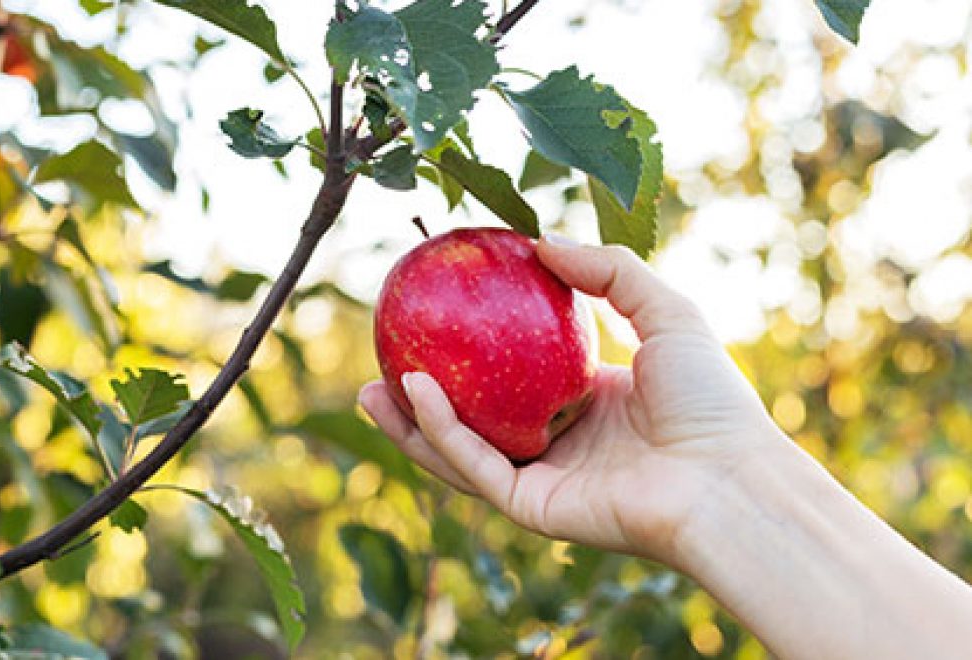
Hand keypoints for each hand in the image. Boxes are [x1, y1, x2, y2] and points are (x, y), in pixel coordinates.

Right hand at [359, 237, 782, 565]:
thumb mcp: (664, 311)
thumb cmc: (710, 398)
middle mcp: (560, 444)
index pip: (515, 381)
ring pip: (459, 452)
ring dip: (411, 423)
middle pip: (474, 420)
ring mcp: (543, 479)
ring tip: (369, 387)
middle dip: (422, 399)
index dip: (474, 355)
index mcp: (588, 405)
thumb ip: (608, 270)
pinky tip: (416, 392)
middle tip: (382, 361)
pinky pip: (475, 466)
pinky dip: (440, 433)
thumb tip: (541, 237)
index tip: (436, 321)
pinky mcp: (533, 508)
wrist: (730, 477)